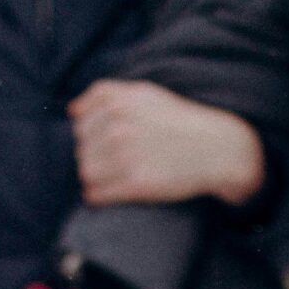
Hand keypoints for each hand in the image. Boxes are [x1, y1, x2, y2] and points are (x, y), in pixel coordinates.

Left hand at [69, 80, 265, 207]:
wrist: (216, 148)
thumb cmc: (178, 121)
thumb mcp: (145, 93)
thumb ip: (108, 94)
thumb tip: (72, 111)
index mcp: (120, 102)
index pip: (80, 121)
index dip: (92, 133)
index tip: (109, 140)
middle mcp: (120, 126)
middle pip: (82, 147)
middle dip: (94, 155)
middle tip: (117, 161)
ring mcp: (126, 156)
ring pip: (85, 171)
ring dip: (96, 177)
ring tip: (115, 176)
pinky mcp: (136, 184)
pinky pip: (96, 194)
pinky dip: (99, 195)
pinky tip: (113, 191)